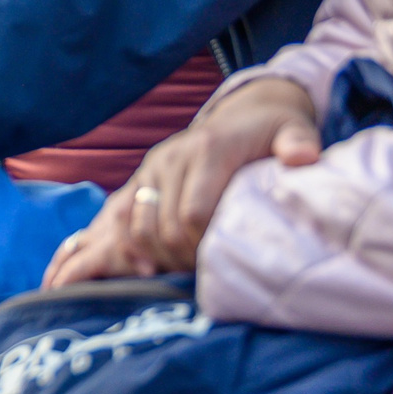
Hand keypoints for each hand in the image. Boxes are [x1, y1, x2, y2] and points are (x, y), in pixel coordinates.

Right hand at [43, 77, 320, 287]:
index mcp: (205, 151)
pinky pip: (110, 218)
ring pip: (126, 224)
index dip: (200, 244)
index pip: (191, 212)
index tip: (217, 264)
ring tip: (135, 282)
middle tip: (194, 276)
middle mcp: (169, 160)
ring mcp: (148, 172)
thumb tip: (302, 157)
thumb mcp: (294, 128)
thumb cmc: (272, 130)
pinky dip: (99, 248)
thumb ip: (298, 142)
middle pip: (158, 225)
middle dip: (173, 258)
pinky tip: (90, 276)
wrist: (246, 110)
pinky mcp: (137, 183)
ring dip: (136, 257)